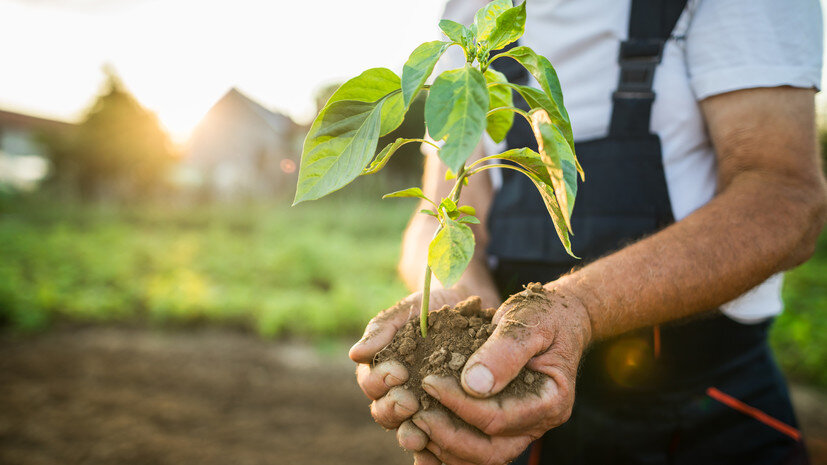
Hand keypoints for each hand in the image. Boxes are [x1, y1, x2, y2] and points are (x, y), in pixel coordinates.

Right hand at [349, 287, 488, 464]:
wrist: (465, 310)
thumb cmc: (429, 308)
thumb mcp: (408, 311)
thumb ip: (382, 328)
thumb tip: (355, 354)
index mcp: (381, 370)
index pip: (370, 384)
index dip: (380, 380)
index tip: (398, 370)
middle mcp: (396, 394)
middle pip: (383, 412)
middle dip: (393, 408)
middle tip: (409, 401)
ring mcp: (419, 410)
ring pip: (405, 431)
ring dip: (408, 435)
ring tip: (419, 434)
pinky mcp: (442, 421)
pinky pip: (432, 446)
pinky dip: (429, 457)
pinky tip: (433, 460)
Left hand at [409, 282, 592, 464]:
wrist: (557, 317)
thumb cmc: (544, 314)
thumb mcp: (526, 321)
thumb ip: (504, 350)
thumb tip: (473, 385)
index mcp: (551, 400)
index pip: (499, 418)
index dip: (460, 405)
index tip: (429, 381)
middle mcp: (538, 422)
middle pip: (490, 451)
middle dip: (448, 436)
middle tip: (416, 412)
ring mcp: (521, 427)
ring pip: (480, 457)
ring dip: (444, 447)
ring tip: (415, 422)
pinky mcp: (505, 424)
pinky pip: (475, 447)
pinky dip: (448, 446)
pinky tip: (422, 435)